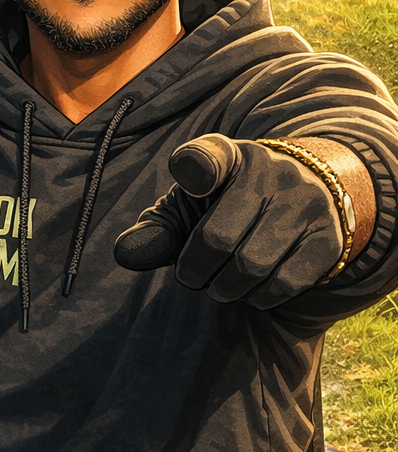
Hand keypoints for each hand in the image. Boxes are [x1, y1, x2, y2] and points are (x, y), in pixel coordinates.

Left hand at [114, 134, 344, 307]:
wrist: (302, 198)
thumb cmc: (225, 207)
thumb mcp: (188, 208)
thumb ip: (155, 230)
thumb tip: (124, 254)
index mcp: (226, 155)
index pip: (208, 157)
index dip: (198, 168)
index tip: (194, 181)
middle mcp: (269, 171)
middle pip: (218, 239)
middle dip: (195, 270)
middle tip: (192, 277)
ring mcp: (304, 202)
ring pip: (252, 265)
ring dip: (225, 289)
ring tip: (219, 286)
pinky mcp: (327, 237)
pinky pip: (285, 282)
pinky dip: (260, 297)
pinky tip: (252, 290)